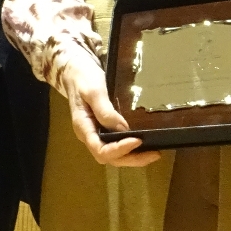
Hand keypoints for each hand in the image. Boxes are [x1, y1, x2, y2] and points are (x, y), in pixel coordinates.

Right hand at [61, 51, 159, 168]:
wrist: (75, 71)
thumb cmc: (83, 78)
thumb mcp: (94, 90)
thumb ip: (105, 110)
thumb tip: (123, 129)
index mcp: (83, 128)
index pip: (100, 149)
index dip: (120, 149)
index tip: (139, 140)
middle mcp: (89, 135)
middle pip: (108, 157)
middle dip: (131, 159)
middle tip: (154, 154)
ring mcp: (96, 133)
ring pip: (113, 155)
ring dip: (132, 158)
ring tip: (153, 153)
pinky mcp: (103, 130)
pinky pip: (115, 145)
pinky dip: (130, 149)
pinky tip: (144, 146)